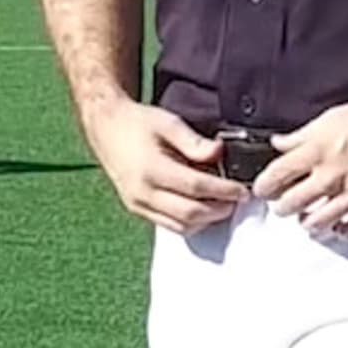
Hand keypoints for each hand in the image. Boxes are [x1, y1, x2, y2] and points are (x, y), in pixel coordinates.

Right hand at [82, 98, 245, 233]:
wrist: (106, 128)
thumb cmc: (137, 123)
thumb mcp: (168, 122)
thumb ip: (194, 141)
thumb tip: (219, 154)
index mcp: (151, 168)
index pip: (196, 187)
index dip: (223, 191)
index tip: (242, 190)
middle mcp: (142, 192)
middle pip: (190, 213)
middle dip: (219, 209)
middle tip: (236, 200)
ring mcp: (138, 204)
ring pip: (181, 225)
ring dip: (206, 220)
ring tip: (222, 204)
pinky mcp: (137, 209)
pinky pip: (168, 225)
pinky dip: (189, 222)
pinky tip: (202, 208)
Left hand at [255, 91, 347, 239]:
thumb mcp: (332, 117)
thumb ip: (301, 136)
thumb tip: (279, 144)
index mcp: (318, 150)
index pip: (275, 176)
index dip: (263, 185)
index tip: (264, 188)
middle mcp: (332, 176)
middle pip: (290, 205)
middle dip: (281, 206)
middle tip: (283, 203)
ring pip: (315, 223)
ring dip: (307, 221)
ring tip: (307, 215)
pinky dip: (339, 230)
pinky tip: (337, 222)